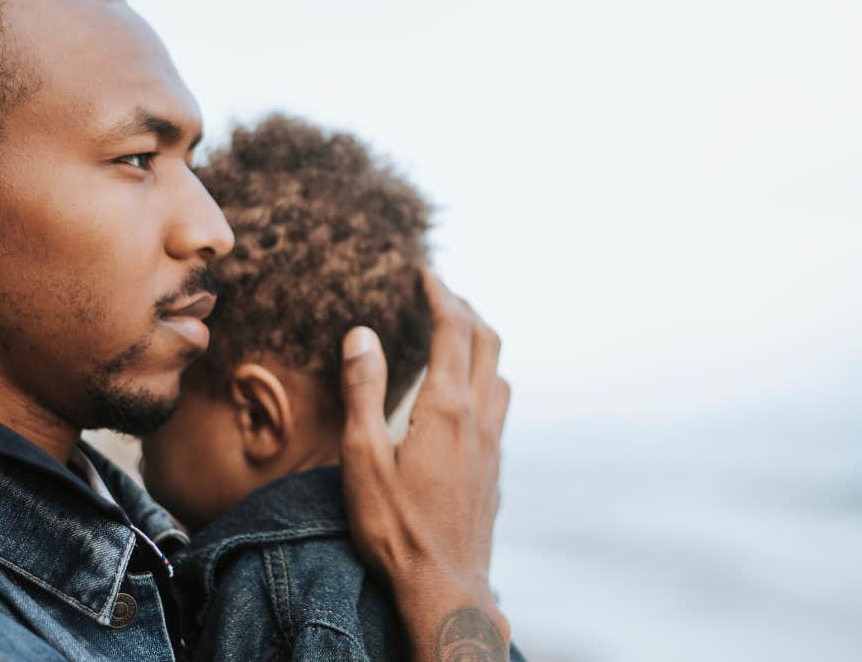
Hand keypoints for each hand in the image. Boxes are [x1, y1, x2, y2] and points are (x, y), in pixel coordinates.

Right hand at [340, 270, 510, 661]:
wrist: (445, 587)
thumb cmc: (396, 528)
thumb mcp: (363, 457)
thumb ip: (364, 391)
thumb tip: (363, 333)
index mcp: (446, 408)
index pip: (453, 330)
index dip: (440, 294)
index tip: (425, 273)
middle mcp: (479, 418)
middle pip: (487, 342)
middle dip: (465, 309)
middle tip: (440, 292)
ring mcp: (493, 445)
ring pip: (499, 373)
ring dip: (481, 343)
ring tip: (456, 334)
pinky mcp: (494, 469)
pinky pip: (498, 405)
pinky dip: (483, 378)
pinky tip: (464, 397)